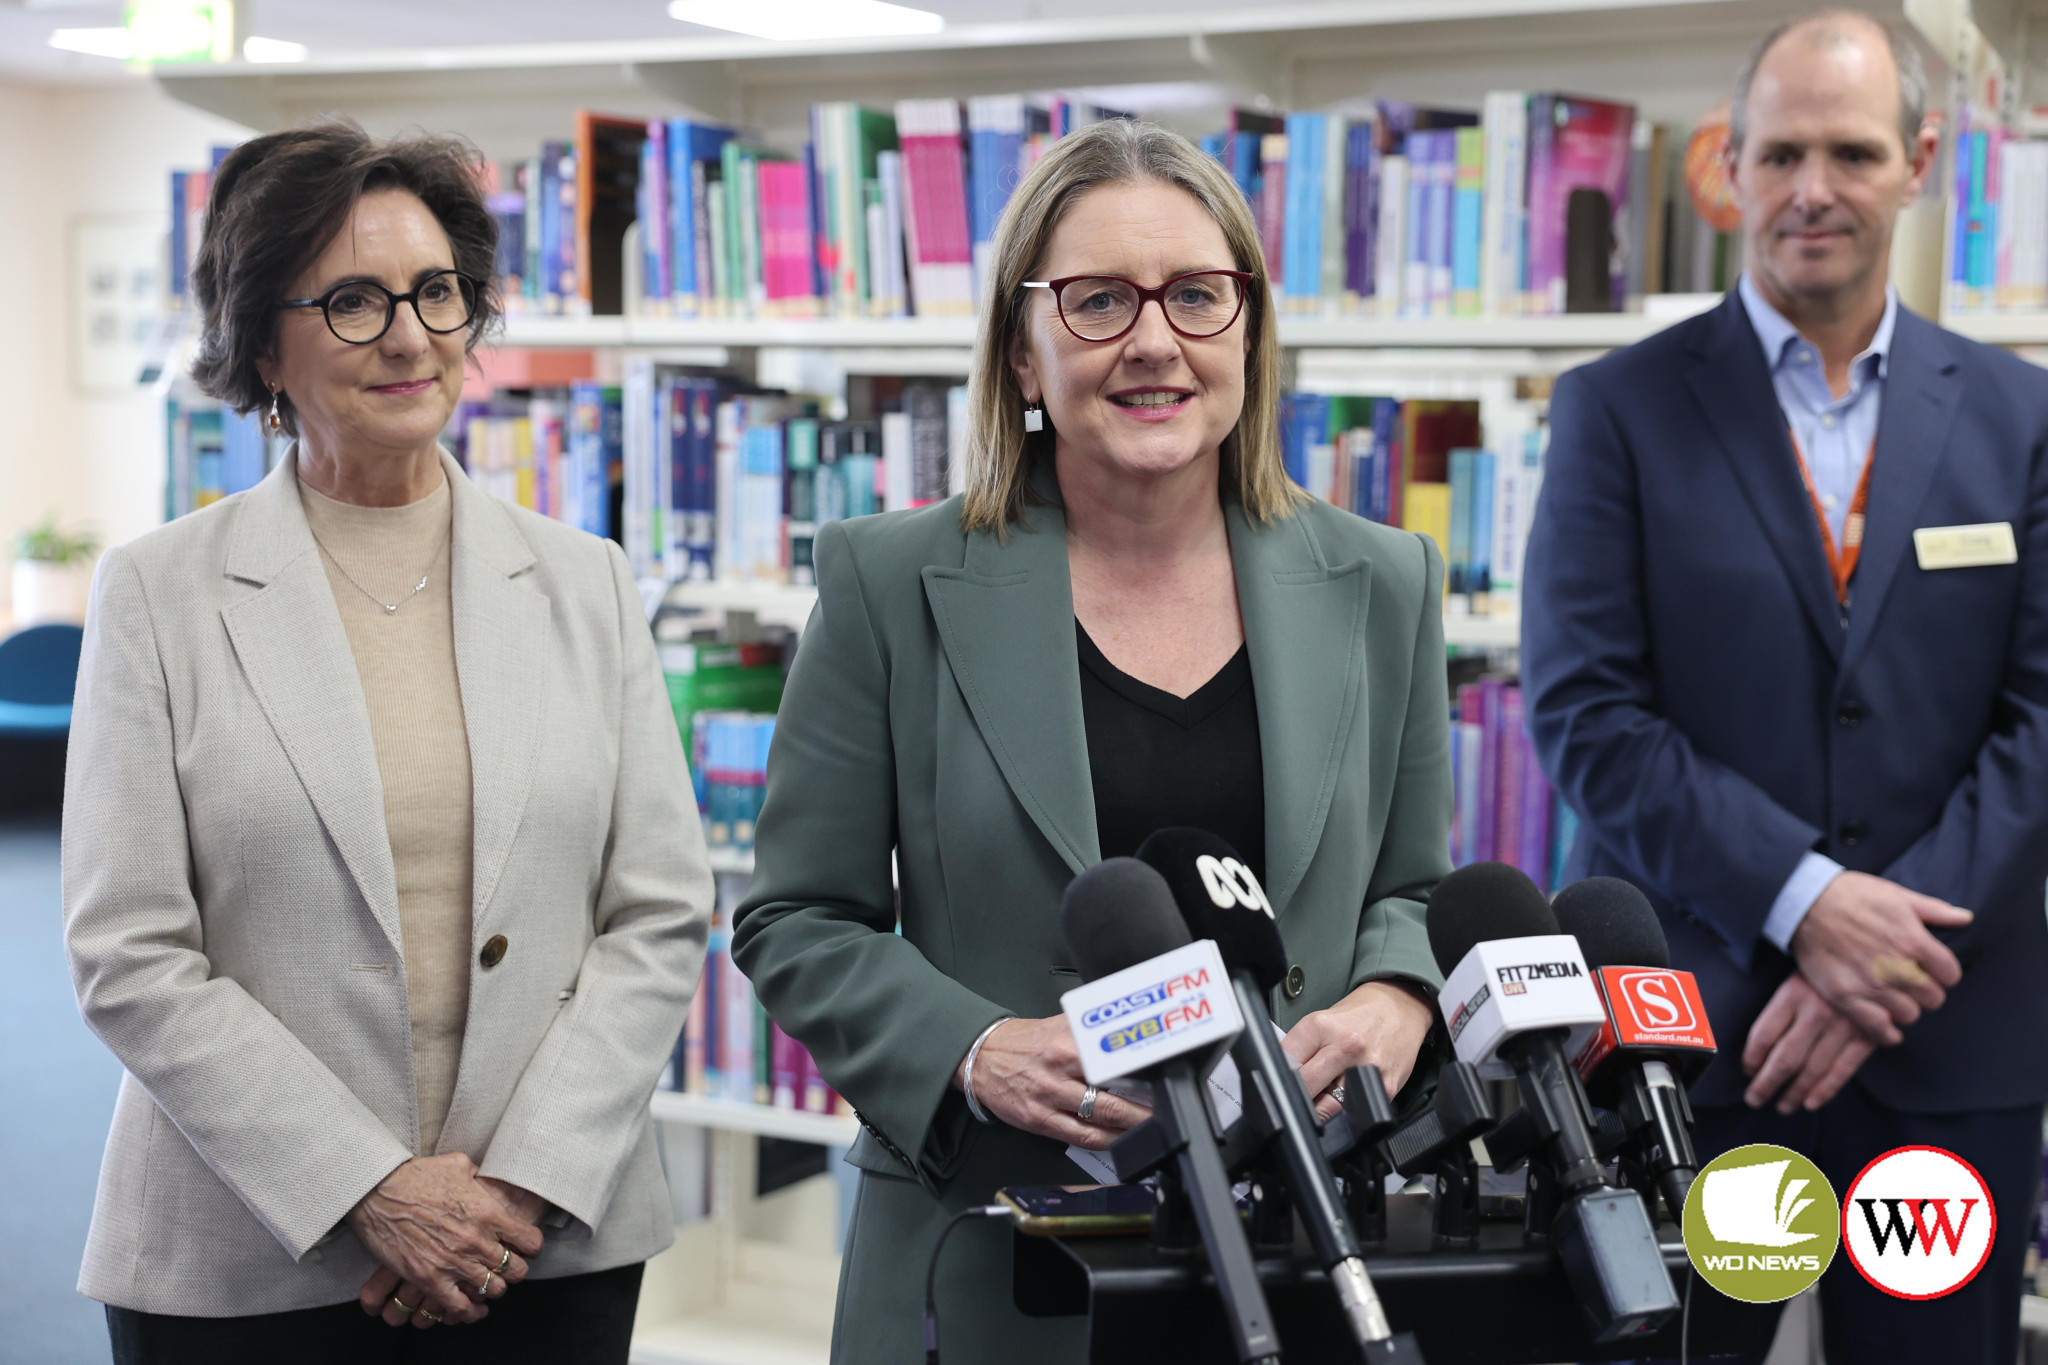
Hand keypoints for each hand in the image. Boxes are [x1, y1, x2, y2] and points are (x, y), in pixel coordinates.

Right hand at [348, 1154, 541, 1324]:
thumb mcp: (459, 1165)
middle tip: (507, 1266)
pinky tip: (471, 1307)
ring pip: (492, 1290)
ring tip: (487, 1282)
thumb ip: (482, 1178)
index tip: (525, 1246)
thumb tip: (492, 1181)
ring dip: (492, 1287)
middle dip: (515, 1269)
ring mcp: (452, 1262)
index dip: (531, 1246)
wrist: (377, 1191)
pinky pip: (459, 1307)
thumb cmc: (417, 1174)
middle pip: (515, 1270)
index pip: (530, 1241)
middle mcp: (475, 1240)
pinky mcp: (428, 1279)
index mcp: (487, 1212)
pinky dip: (468, 1310)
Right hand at [957, 1016, 1150, 1148]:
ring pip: (1101, 1118)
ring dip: (1132, 1127)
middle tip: (1168, 1109)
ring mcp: (1050, 1097)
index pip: (1115, 1059)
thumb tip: (1131, 1037)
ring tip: (1154, 1128)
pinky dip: (1106, 1141)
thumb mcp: (1061, 1025)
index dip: (1145, 1072)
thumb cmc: (1025, 1042)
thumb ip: (1093, 1033)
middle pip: (1113, 1093)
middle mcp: (1060, 1069)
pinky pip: (1080, 1136)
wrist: (983, 1056)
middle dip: (1145, 1106)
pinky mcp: (1040, 1120)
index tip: (1165, 1078)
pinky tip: (1122, 1141)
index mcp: (1068, 1041)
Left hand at [1282, 980, 1435, 1122]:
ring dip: (1319, 1106)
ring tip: (1323, 1092)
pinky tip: (1346, 1092)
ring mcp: (1367, 1069)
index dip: (1278, 1074)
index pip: (1286, 1061)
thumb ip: (1301, 1047)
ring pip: (1327, 1106)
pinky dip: (1344, 1108)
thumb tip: (1279, 1074)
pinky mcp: (1385, 1088)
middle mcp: (1346, 1046)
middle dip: (1297, 1093)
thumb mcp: (1323, 1020)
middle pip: (1304, 1086)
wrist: (1401, 1006)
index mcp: (1323, 1025)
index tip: (1279, 1079)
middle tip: (1298, 1091)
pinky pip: (1354, 1111)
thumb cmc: (1360, 1014)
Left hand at [1741, 972, 1877, 1113]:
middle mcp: (1816, 1011)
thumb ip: (1781, 1011)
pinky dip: (1826, 1089)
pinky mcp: (1868, 1036)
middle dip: (1767, 1084)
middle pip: (1785, 1057)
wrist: (1876, 956)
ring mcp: (1844, 1025)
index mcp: (1793, 993)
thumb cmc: (1828, 971)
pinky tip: (1811, 1103)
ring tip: (1782, 1106)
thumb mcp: (1798, 978)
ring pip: (1812, 1068)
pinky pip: (1843, 1069)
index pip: (1763, 1034)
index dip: (1752, 1058)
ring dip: (1794, 1092)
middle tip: (1755, 1099)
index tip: (1748, 1071)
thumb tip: (1758, 1052)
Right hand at [1790, 871, 1970, 1044]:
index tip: (1932, 971)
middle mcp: (1897, 966)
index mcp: (1914, 941)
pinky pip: (1879, 1028)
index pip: (1951, 975)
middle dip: (1926, 992)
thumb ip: (1934, 910)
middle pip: (1933, 998)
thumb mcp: (1896, 895)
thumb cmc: (1851, 895)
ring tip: (1893, 998)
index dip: (1943, 974)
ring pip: (1909, 1015)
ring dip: (1905, 1008)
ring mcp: (1871, 984)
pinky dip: (1886, 1031)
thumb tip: (1966, 918)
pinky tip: (1884, 1023)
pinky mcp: (1846, 996)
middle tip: (1911, 985)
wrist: (1804, 903)